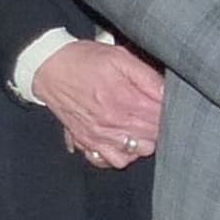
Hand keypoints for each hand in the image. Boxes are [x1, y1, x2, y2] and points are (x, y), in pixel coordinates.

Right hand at [40, 38, 166, 167]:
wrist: (49, 67)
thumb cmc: (85, 60)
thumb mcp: (120, 57)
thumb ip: (147, 77)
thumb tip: (167, 93)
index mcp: (125, 100)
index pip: (162, 117)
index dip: (170, 111)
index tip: (169, 104)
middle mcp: (113, 123)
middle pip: (153, 137)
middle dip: (159, 126)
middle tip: (156, 113)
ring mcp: (99, 135)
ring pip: (135, 153)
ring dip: (143, 142)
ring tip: (142, 127)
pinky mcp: (87, 142)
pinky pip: (110, 161)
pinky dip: (120, 155)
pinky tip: (124, 141)